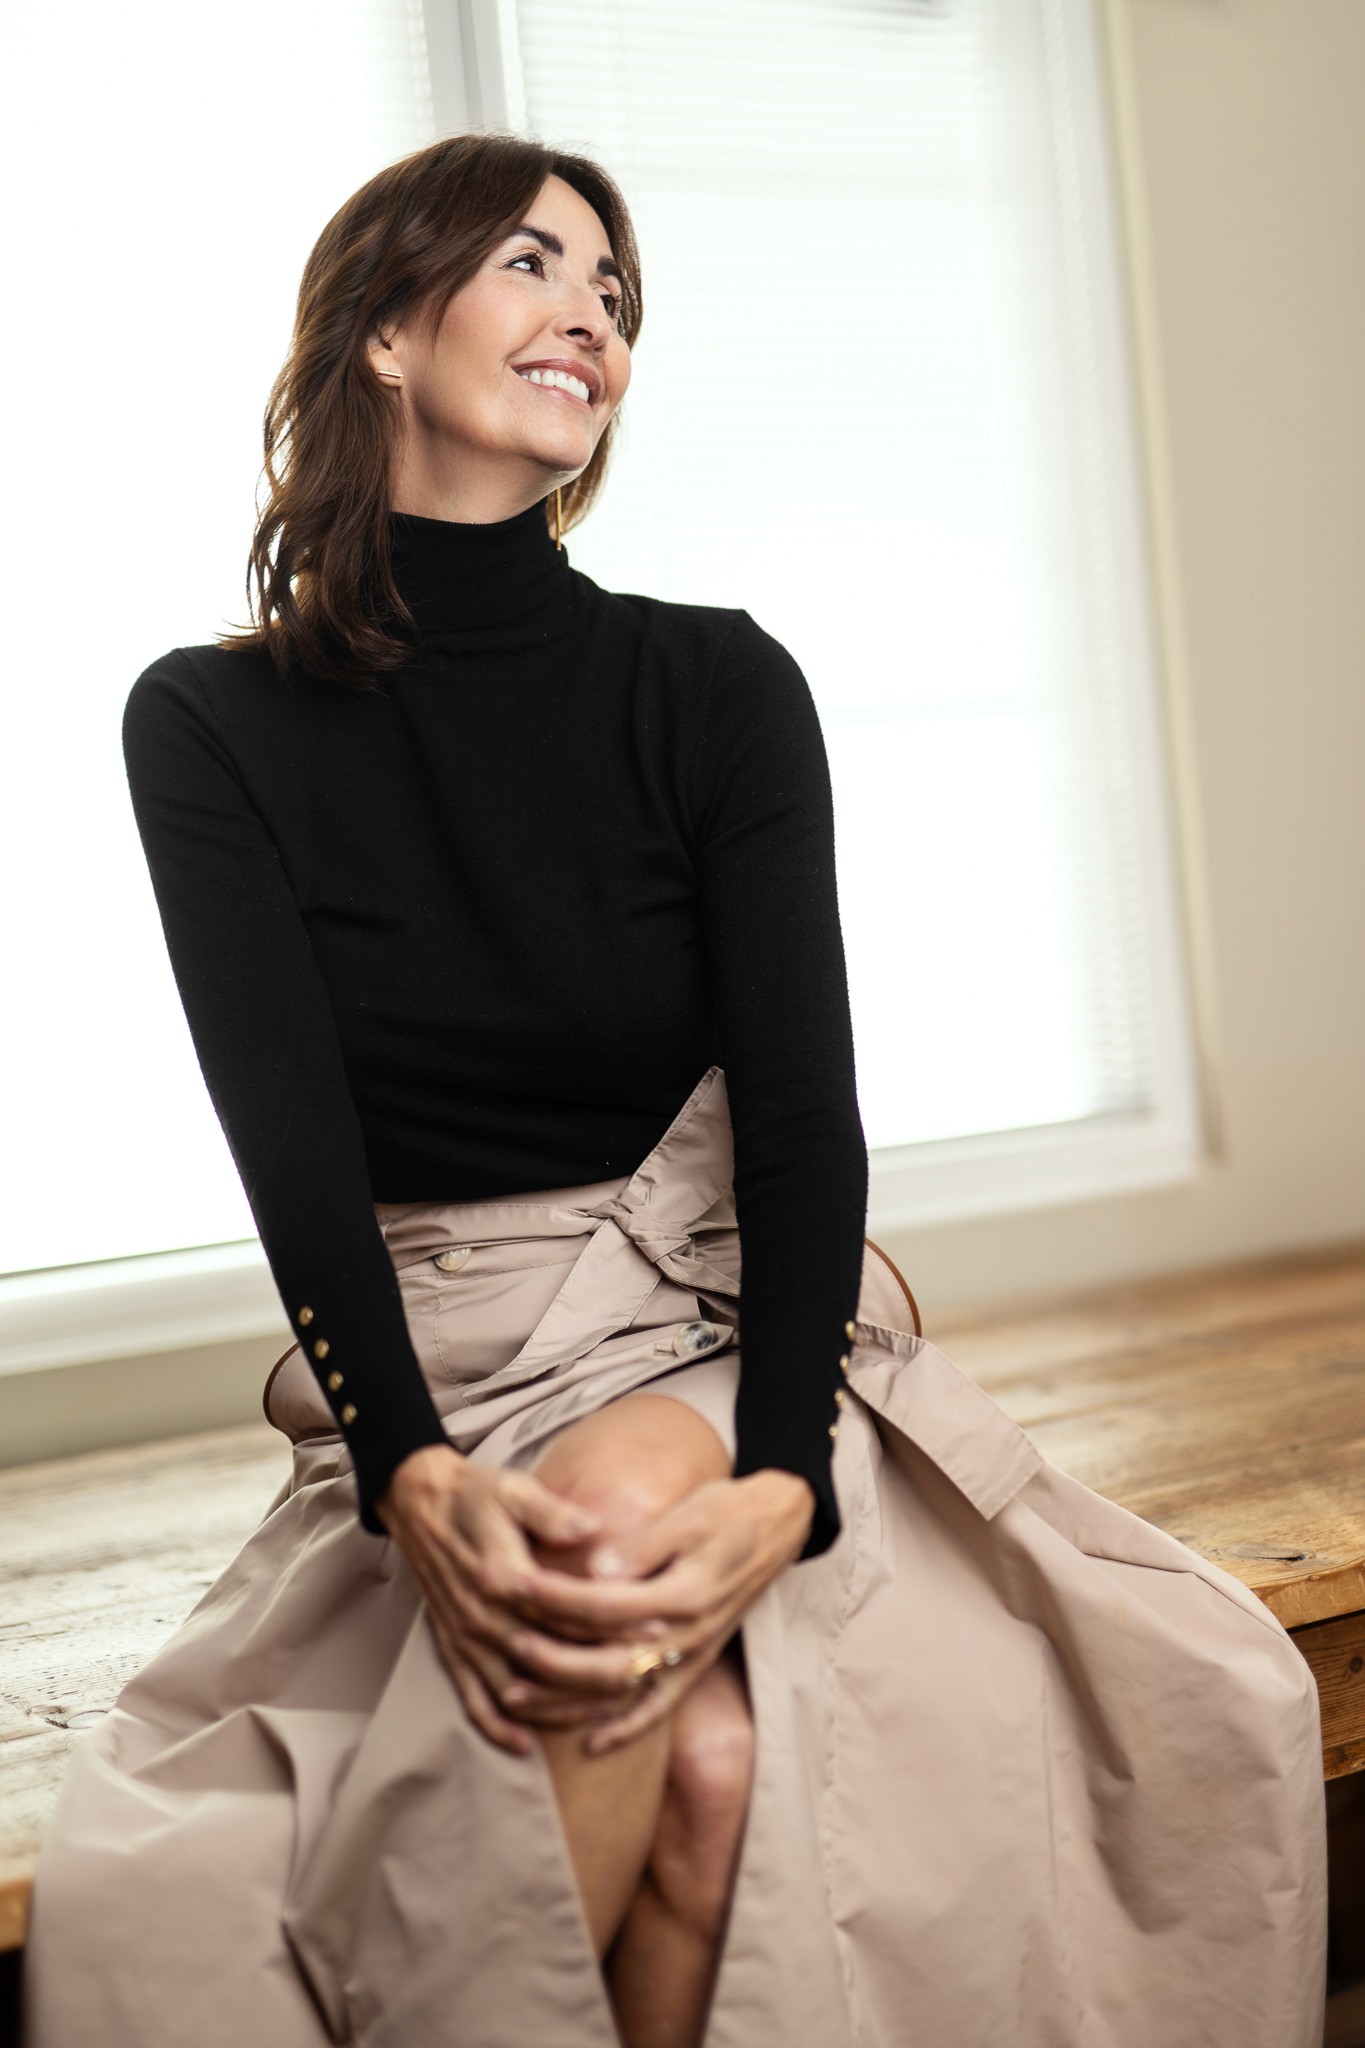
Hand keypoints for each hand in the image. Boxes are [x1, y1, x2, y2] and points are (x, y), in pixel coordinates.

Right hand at [377, 1442, 651, 1755]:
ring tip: (607, 1711)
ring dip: (561, 1707)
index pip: (570, 1611)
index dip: (614, 1622)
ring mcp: (466, 1636)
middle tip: (646, 1676)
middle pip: (550, 1659)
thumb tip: (594, 1527)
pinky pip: (472, 1697)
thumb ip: (553, 1512)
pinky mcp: (451, 1646)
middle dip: (601, 1673)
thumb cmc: (476, 1494)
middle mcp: (483, 1614)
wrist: (421, 1503)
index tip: (655, 1628)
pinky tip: (525, 1744)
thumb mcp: (516, 1489)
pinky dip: (496, 1726)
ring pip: (518, 1690)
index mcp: (503, 1575)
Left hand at [494, 1467, 816, 1754]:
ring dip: (567, 1702)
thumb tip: (595, 1568)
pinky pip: (658, 1709)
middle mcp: (687, 1636)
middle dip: (550, 1660)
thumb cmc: (727, 1511)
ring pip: (621, 1695)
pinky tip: (589, 1744)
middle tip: (507, 1644)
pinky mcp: (696, 1665)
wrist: (777, 1526)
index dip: (557, 1598)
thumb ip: (643, 1545)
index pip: (606, 1605)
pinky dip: (625, 1730)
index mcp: (684, 1594)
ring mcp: (691, 1656)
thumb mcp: (689, 1514)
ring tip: (515, 1696)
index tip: (516, 1585)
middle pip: (607, 1663)